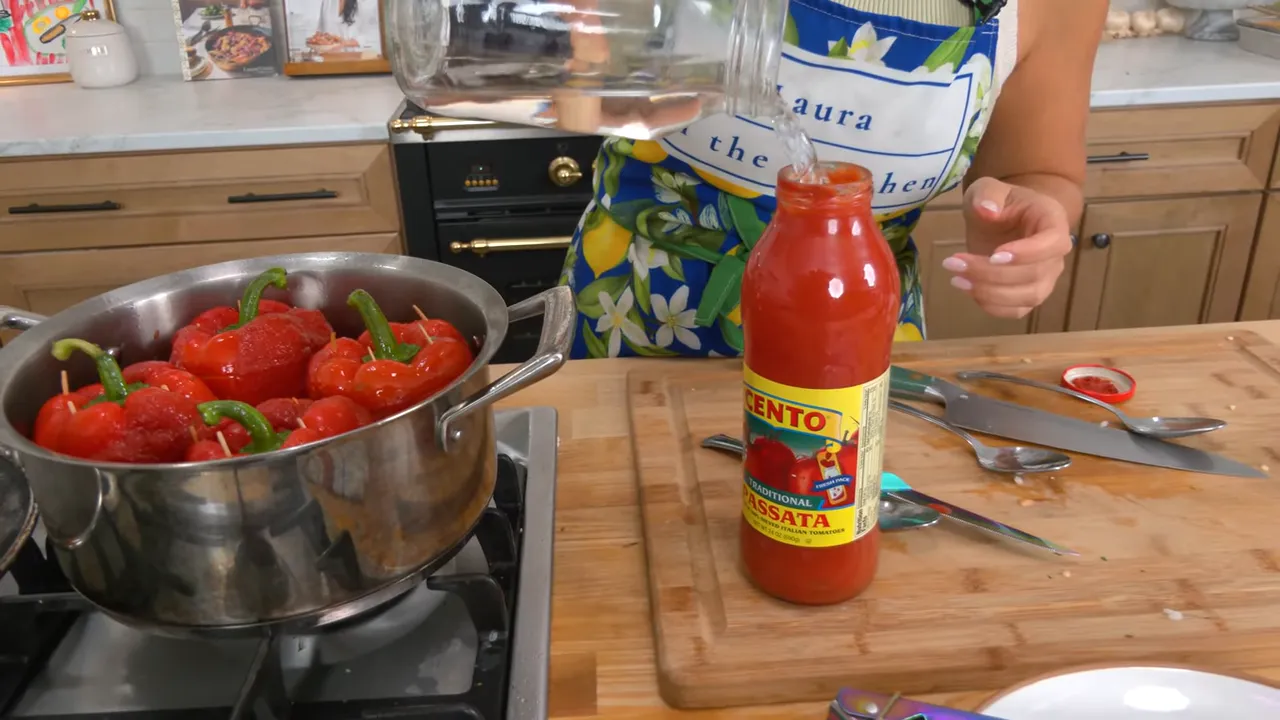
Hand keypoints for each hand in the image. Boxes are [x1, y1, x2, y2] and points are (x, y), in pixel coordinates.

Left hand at [942, 177, 1073, 318]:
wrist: (1004, 218)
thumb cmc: (1000, 202)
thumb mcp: (988, 188)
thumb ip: (987, 194)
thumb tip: (987, 210)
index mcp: (1052, 222)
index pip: (1052, 243)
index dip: (1027, 253)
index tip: (994, 255)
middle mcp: (1055, 255)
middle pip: (1034, 274)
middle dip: (992, 274)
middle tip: (955, 264)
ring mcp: (1045, 278)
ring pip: (1027, 297)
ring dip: (990, 293)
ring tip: (957, 279)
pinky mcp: (1028, 294)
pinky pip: (1017, 310)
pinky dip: (993, 306)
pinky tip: (969, 290)